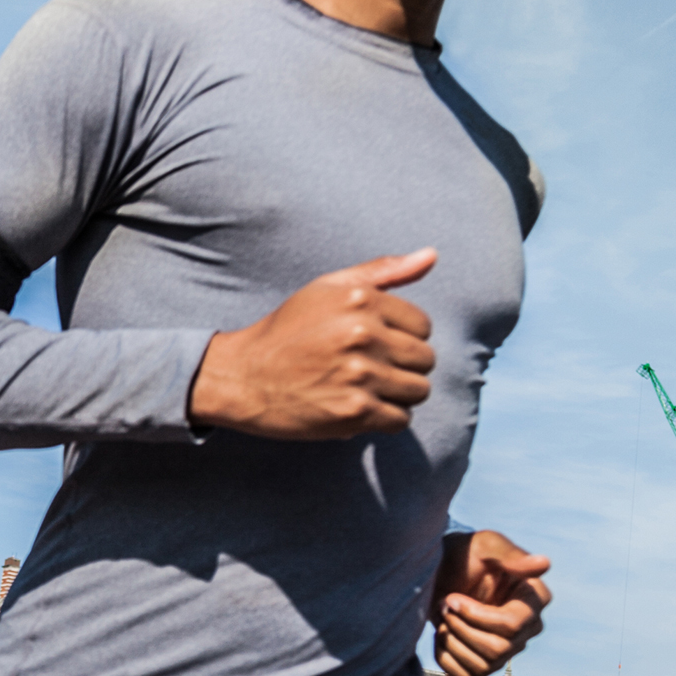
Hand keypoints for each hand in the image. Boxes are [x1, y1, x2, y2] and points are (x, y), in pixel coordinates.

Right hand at [188, 249, 437, 439]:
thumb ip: (383, 271)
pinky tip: (357, 407)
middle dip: (403, 367)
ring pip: (418, 391)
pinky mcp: (354, 411)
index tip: (374, 344)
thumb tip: (432, 255)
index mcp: (360, 299)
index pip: (423, 326)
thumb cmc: (287, 330)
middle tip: (368, 369)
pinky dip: (384, 419)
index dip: (402, 338)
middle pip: (425, 359)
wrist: (243, 377)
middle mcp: (362, 334)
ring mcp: (360, 374)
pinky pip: (401, 420)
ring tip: (364, 388)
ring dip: (397, 395)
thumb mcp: (327, 288)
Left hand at [429, 529, 550, 675]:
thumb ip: (511, 554)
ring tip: (444, 616)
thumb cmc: (464, 553)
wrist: (438, 570)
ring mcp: (508, 647)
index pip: (512, 625)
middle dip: (462, 628)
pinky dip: (446, 657)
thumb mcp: (484, 544)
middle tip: (445, 605)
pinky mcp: (485, 662)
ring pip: (484, 665)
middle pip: (498, 649)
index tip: (453, 597)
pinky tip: (442, 633)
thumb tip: (544, 564)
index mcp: (534, 599)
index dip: (476, 616)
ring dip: (452, 640)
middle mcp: (527, 627)